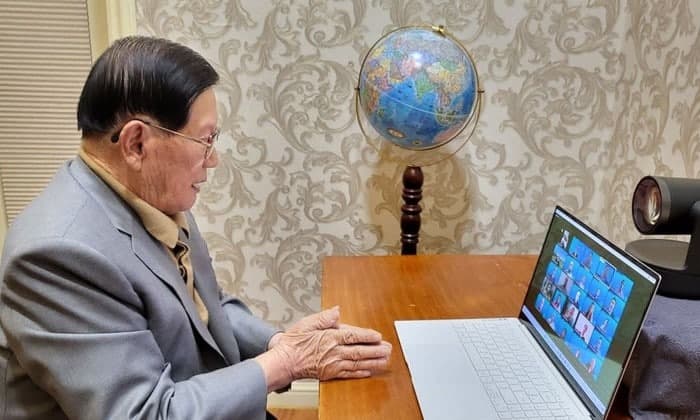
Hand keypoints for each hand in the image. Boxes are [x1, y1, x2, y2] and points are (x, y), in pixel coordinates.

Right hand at [256, 307, 391, 390]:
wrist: (284, 361)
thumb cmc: (294, 342)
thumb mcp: (307, 323)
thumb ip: (324, 318)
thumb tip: (336, 311)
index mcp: (329, 337)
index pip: (352, 336)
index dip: (367, 336)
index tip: (378, 336)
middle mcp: (333, 352)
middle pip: (359, 351)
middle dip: (375, 350)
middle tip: (388, 349)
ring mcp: (333, 364)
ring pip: (357, 363)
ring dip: (373, 362)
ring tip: (385, 360)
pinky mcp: (331, 374)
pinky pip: (349, 374)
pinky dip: (361, 373)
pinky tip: (369, 371)